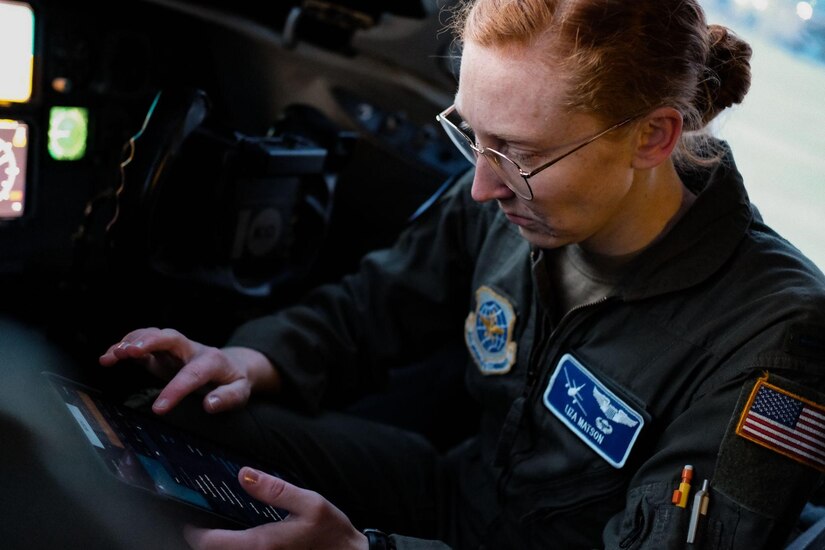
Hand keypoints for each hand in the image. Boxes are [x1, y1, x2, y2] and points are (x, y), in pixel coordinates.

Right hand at [99, 328, 279, 413]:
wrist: (233, 364)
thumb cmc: (235, 380)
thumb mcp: (240, 391)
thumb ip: (227, 398)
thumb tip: (209, 404)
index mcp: (212, 361)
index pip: (192, 373)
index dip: (175, 389)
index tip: (158, 409)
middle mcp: (191, 349)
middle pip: (170, 338)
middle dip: (150, 342)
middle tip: (130, 352)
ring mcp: (175, 348)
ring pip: (154, 336)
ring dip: (132, 342)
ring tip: (113, 354)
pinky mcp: (162, 351)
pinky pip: (143, 344)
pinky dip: (125, 346)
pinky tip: (109, 356)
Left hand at [183, 467, 368, 549]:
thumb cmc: (332, 532)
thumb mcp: (309, 503)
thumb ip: (275, 489)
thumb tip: (244, 474)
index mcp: (262, 542)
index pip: (211, 542)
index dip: (194, 532)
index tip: (187, 519)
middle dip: (205, 540)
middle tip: (200, 523)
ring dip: (220, 546)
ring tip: (215, 533)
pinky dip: (235, 548)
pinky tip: (239, 539)